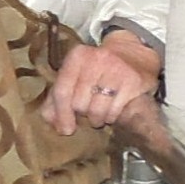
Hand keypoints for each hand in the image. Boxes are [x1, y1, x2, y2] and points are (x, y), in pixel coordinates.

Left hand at [40, 30, 159, 137]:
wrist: (132, 53)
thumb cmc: (97, 69)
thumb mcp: (75, 74)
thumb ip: (57, 97)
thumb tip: (51, 122)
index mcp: (77, 56)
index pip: (62, 90)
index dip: (61, 113)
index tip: (64, 129)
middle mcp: (95, 60)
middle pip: (79, 103)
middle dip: (81, 113)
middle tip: (87, 111)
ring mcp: (116, 70)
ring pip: (96, 110)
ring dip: (96, 119)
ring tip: (99, 114)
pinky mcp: (132, 81)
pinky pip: (114, 111)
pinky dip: (110, 117)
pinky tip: (111, 111)